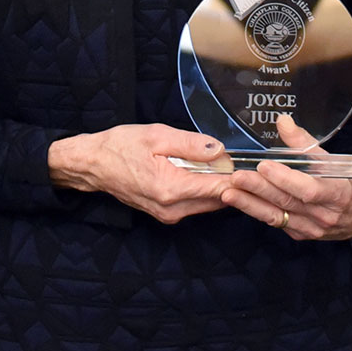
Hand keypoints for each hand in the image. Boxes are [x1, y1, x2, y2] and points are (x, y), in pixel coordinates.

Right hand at [46, 123, 232, 222]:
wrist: (93, 165)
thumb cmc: (121, 147)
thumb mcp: (157, 135)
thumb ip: (191, 144)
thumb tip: (220, 150)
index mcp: (171, 188)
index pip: (219, 188)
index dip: (241, 178)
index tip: (258, 168)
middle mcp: (172, 209)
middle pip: (218, 199)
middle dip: (234, 183)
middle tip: (250, 163)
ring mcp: (169, 215)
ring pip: (208, 203)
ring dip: (220, 186)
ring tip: (230, 164)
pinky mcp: (166, 214)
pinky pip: (195, 203)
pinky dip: (205, 189)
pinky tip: (206, 172)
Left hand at [216, 114, 351, 240]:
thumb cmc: (346, 183)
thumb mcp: (333, 160)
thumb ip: (305, 142)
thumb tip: (283, 121)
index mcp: (336, 194)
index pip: (308, 189)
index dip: (285, 179)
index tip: (264, 166)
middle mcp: (323, 215)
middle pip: (287, 202)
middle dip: (259, 189)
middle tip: (237, 177)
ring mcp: (310, 228)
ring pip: (277, 216)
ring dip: (250, 204)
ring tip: (229, 192)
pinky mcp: (299, 234)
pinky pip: (276, 222)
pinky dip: (256, 211)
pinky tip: (240, 201)